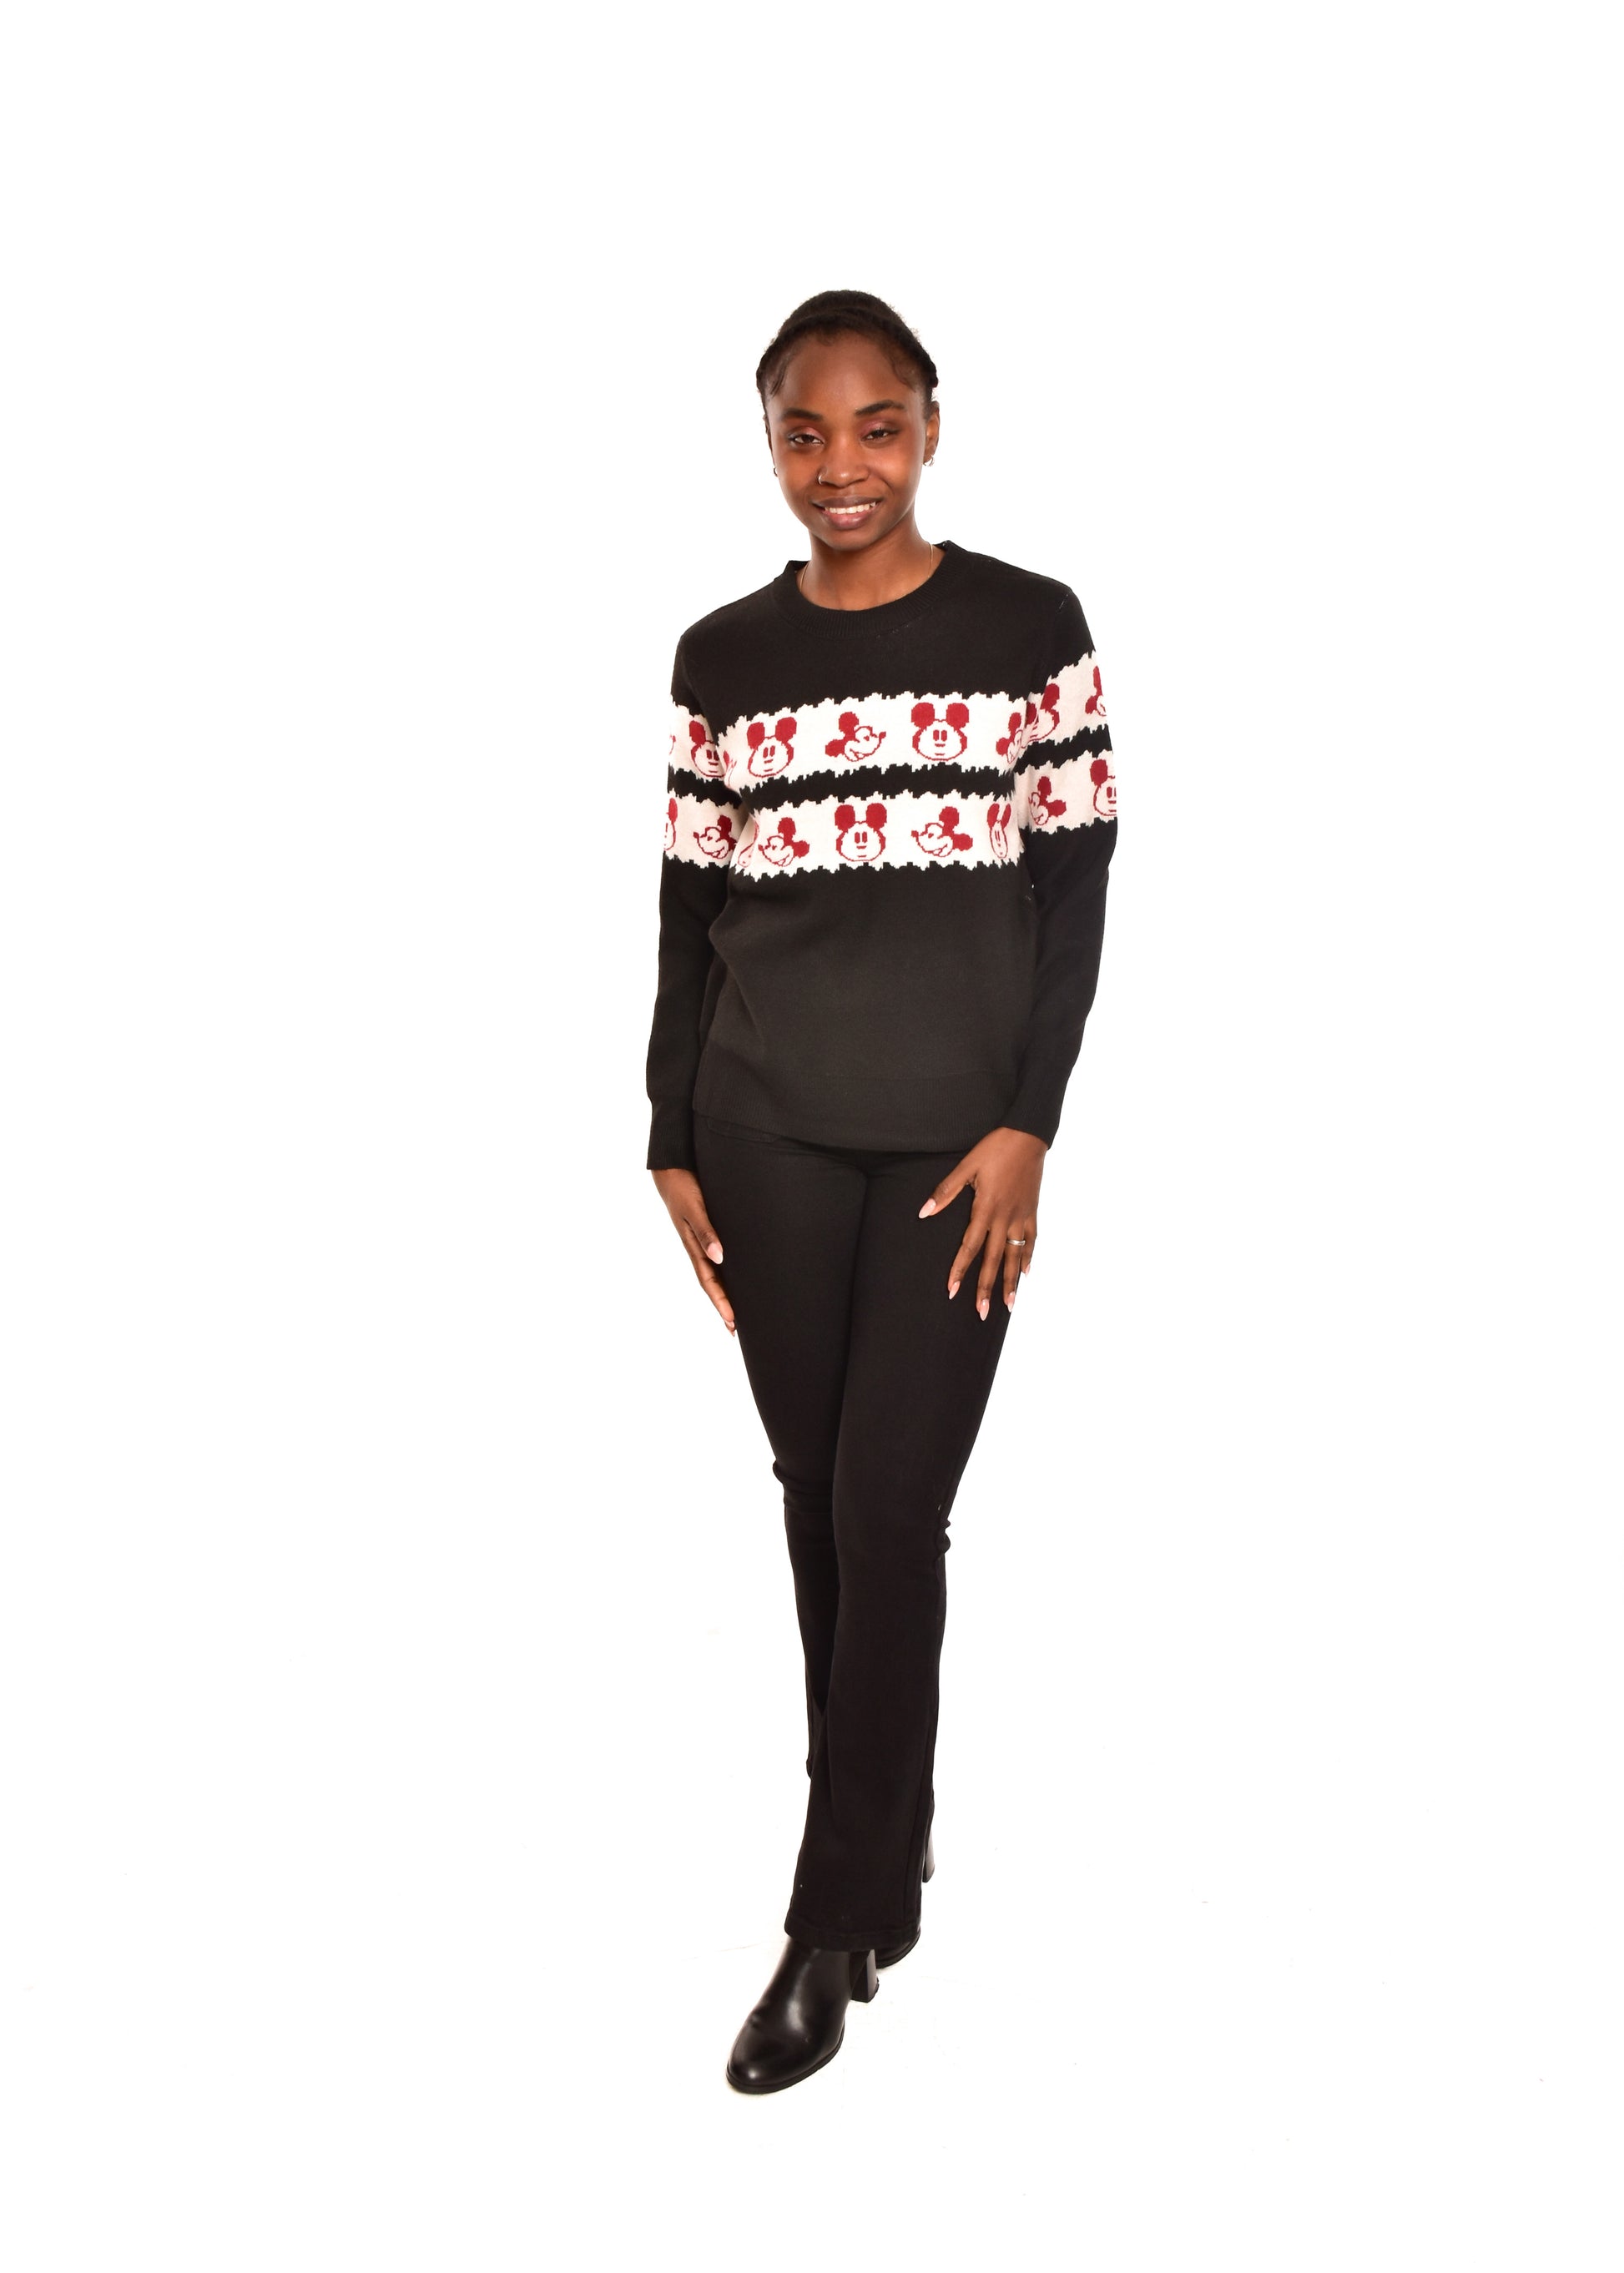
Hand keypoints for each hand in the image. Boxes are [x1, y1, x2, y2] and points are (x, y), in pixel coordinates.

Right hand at [651, 1167, 735, 1334]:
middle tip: (734, 1329)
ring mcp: (701, 1242)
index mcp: (694, 1247)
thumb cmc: (683, 1189)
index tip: (731, 1321)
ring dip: (724, 1292)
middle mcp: (698, 1248)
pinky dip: (725, 1273)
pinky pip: (717, 1259)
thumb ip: (706, 1231)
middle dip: (723, 1305)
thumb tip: (719, 1257)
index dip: (720, 1301)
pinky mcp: (706, 1232)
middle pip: (712, 1283)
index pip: (709, 1281)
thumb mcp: (693, 1209)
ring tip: (737, 1311)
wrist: (672, 1171)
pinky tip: (735, 1276)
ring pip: (715, 1273)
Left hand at [918, 1126, 1046, 1317]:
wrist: (1028, 1136)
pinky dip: (1029, 1257)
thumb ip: (946, 1191)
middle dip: (986, 1287)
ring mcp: (1021, 1216)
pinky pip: (1031, 1240)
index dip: (959, 1269)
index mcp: (985, 1208)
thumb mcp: (966, 1166)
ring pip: (1015, 1256)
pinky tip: (1026, 1274)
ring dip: (1011, 1282)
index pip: (970, 1247)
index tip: (951, 1290)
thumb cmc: (994, 1148)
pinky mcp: (1032, 1211)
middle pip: (993, 1259)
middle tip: (981, 1312)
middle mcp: (1004, 1218)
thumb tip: (924, 1212)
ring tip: (1009, 1305)